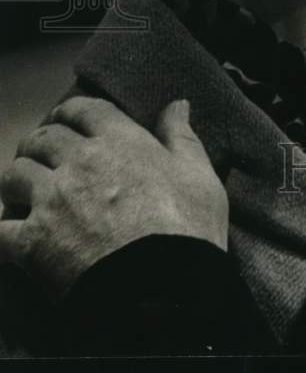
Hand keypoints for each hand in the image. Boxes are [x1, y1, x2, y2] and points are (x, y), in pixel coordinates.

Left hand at [0, 96, 228, 298]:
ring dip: (18, 181)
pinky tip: (12, 231)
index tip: (68, 119)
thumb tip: (177, 104)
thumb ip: (181, 136)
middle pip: (42, 139)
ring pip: (13, 175)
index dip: (71, 111)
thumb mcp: (199, 175)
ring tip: (26, 191)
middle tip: (45, 155)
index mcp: (119, 141)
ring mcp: (51, 201)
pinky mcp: (31, 242)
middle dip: (40, 143)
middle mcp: (79, 162)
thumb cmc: (187, 228)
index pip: (82, 109)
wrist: (162, 288)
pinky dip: (3, 227)